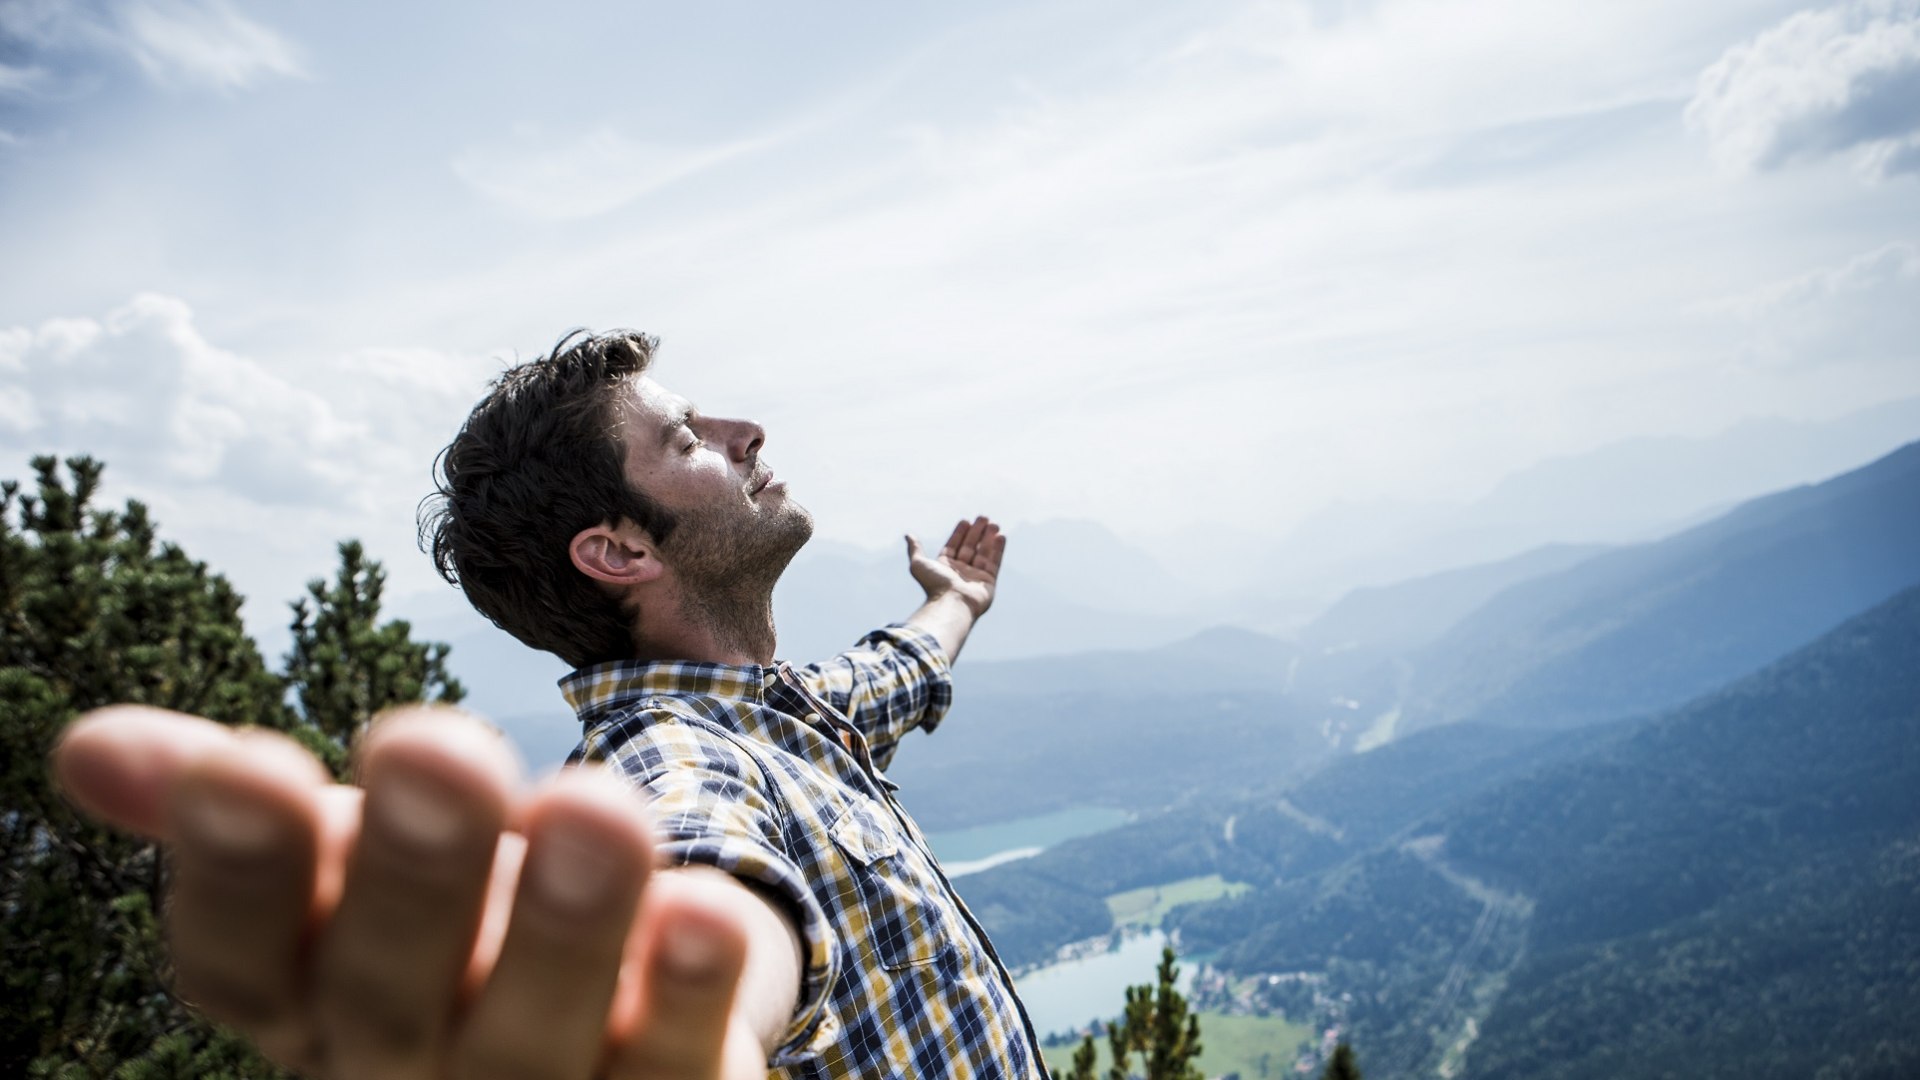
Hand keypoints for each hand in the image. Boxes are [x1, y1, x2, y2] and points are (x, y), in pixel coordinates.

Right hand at [53, 706, 777, 1079]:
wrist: (606, 1001)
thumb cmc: (447, 916)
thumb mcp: (348, 856)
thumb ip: (246, 810)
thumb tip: (89, 748)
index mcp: (309, 996)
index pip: (244, 958)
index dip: (238, 872)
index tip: (242, 763)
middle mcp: (404, 1064)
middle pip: (390, 989)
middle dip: (414, 871)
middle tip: (436, 747)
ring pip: (532, 1033)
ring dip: (565, 924)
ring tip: (595, 807)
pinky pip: (666, 1064)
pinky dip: (684, 990)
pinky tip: (706, 909)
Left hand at [906, 516, 1004, 617]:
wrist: (951, 603)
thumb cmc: (934, 585)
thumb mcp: (919, 564)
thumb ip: (915, 549)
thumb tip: (908, 535)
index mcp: (945, 567)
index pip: (954, 545)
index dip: (959, 533)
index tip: (966, 520)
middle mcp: (961, 571)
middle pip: (970, 547)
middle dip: (977, 532)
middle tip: (983, 517)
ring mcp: (975, 576)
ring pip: (983, 553)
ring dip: (989, 538)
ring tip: (994, 524)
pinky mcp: (988, 582)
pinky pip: (994, 562)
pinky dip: (998, 550)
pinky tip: (1001, 536)